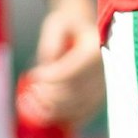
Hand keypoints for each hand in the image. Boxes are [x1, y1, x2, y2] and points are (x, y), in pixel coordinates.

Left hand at [17, 0, 103, 126]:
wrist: (85, 28)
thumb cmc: (68, 23)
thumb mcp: (56, 23)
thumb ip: (50, 41)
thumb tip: (48, 64)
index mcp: (95, 48)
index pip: (70, 72)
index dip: (49, 78)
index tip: (34, 74)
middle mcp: (105, 70)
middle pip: (72, 92)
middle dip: (47, 94)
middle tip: (31, 89)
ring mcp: (104, 85)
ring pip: (76, 107)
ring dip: (51, 107)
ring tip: (35, 98)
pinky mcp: (99, 97)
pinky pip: (81, 114)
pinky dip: (63, 115)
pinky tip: (47, 108)